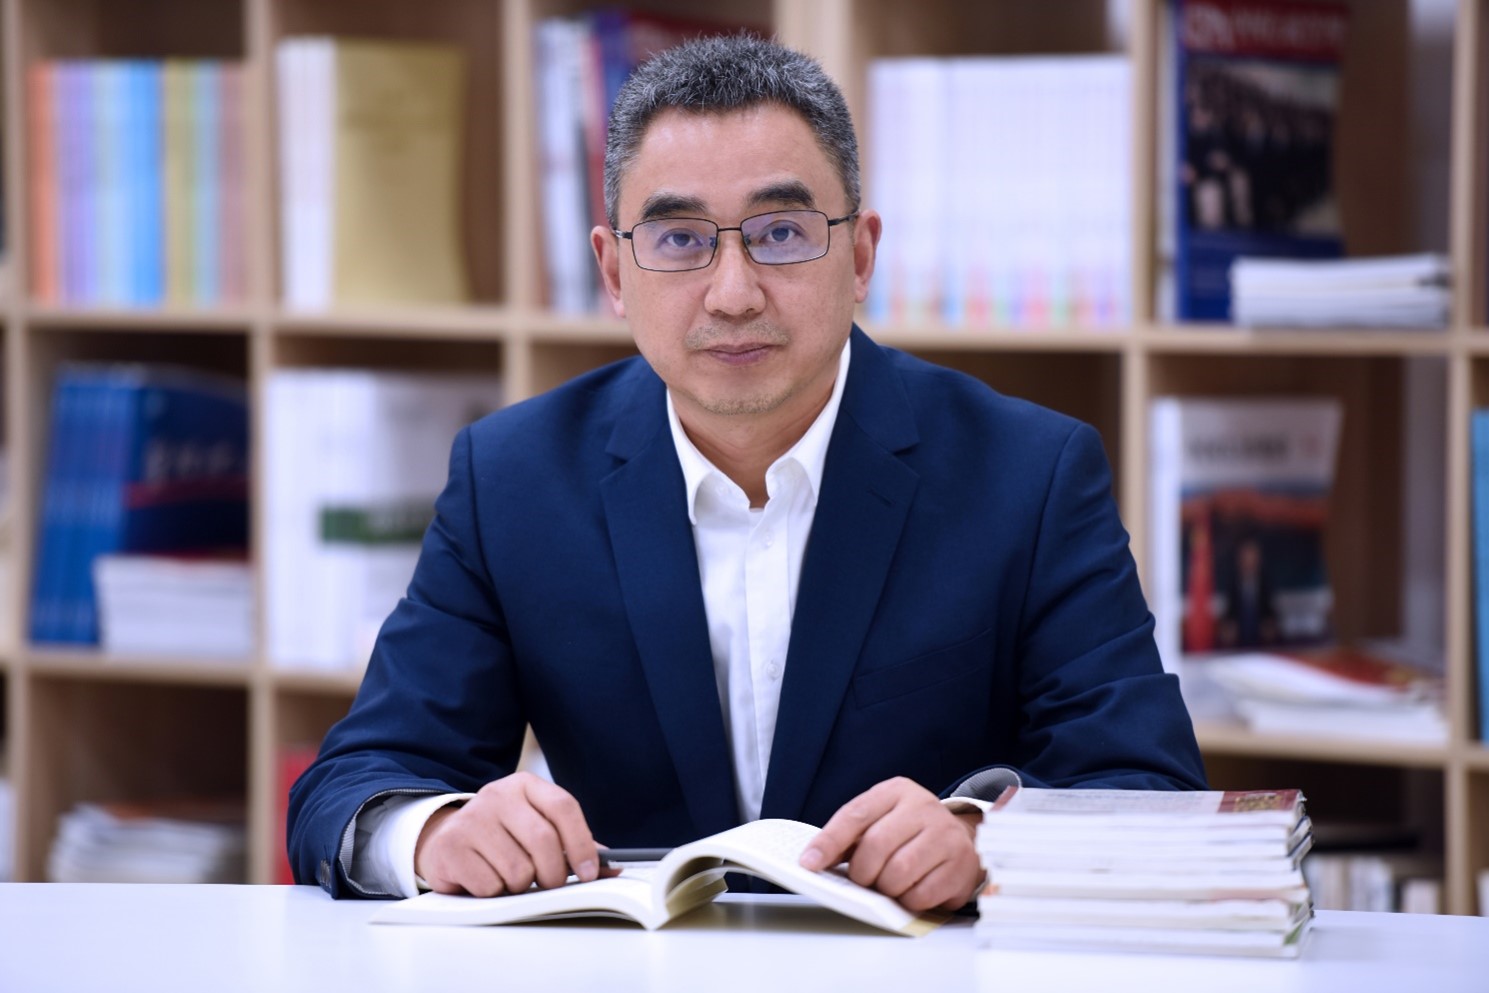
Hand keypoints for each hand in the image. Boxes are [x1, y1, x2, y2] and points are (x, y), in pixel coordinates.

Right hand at [414, 772, 614, 896]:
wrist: (446, 839)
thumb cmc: (502, 836)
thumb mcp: (536, 826)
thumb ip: (573, 843)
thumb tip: (612, 865)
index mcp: (525, 785)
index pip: (563, 807)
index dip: (581, 843)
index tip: (590, 872)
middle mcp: (497, 795)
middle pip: (543, 841)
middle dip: (553, 873)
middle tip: (550, 884)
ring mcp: (471, 819)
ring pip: (517, 870)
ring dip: (520, 885)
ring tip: (510, 876)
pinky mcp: (451, 847)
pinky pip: (490, 885)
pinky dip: (495, 892)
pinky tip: (486, 878)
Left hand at [798, 777, 982, 911]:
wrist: (960, 838)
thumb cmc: (909, 833)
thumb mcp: (880, 821)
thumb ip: (850, 838)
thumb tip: (815, 861)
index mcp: (896, 791)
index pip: (855, 814)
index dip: (829, 841)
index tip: (809, 863)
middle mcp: (923, 807)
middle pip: (876, 846)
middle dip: (861, 872)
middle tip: (862, 881)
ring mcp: (946, 835)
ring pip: (899, 872)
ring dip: (885, 889)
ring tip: (888, 885)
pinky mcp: (961, 864)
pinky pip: (922, 894)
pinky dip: (908, 901)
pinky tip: (911, 891)